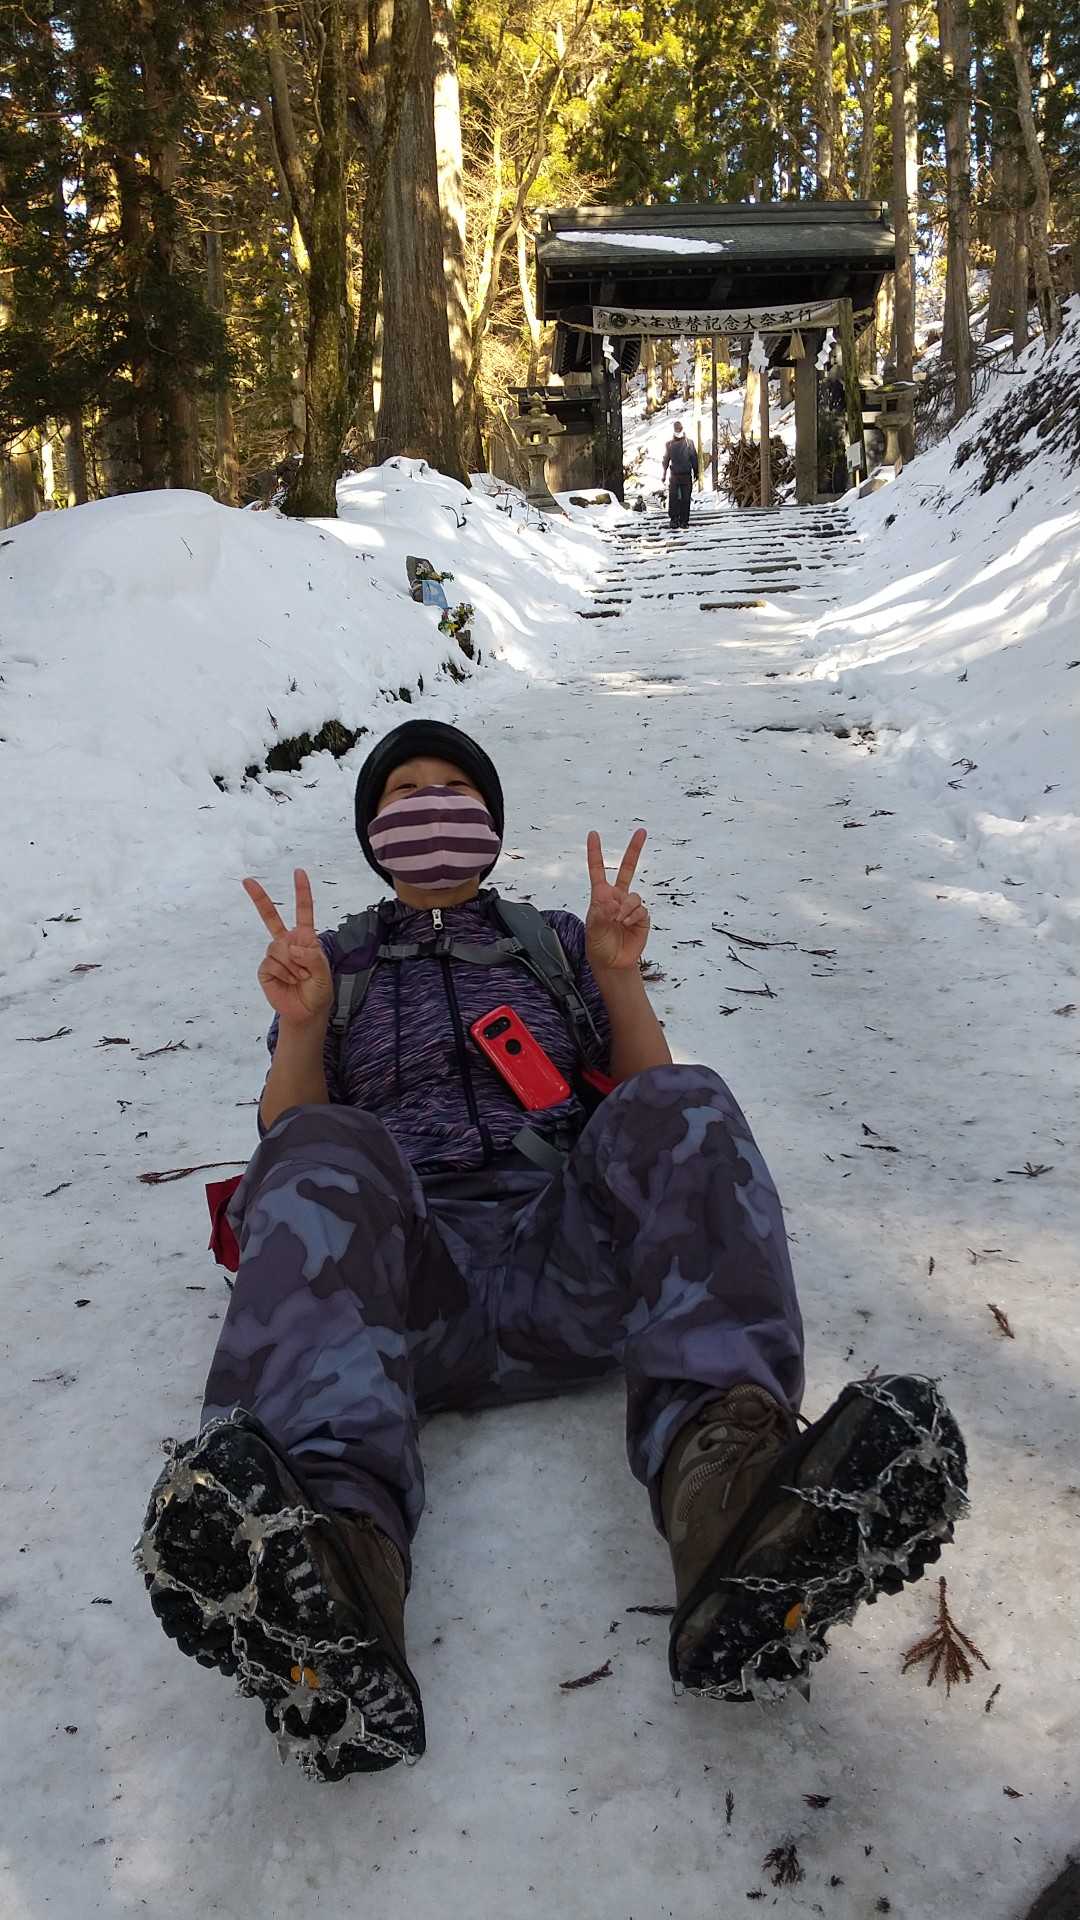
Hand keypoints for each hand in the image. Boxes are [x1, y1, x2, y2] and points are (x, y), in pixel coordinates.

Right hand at [244, 868, 333, 1028]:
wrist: (306, 1012)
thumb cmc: (318, 990)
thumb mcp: (324, 974)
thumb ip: (313, 958)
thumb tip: (293, 948)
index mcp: (305, 938)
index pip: (303, 911)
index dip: (301, 892)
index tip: (298, 872)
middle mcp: (287, 942)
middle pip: (270, 917)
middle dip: (259, 898)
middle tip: (246, 880)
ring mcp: (274, 954)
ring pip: (278, 948)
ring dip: (293, 966)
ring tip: (299, 978)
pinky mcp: (265, 968)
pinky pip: (271, 964)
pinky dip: (283, 974)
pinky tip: (288, 981)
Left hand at [585, 828, 649, 971]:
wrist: (613, 963)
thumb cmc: (598, 945)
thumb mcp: (593, 930)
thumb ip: (600, 914)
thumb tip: (611, 901)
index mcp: (601, 896)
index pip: (598, 870)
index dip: (595, 853)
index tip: (593, 834)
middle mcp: (617, 897)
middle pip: (627, 869)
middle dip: (634, 850)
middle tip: (642, 831)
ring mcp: (630, 906)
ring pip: (634, 896)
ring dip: (626, 908)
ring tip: (619, 922)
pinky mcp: (642, 917)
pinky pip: (641, 910)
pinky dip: (633, 916)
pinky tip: (627, 925)